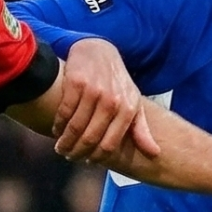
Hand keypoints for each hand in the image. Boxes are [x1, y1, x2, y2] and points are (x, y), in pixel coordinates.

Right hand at [49, 38, 159, 167]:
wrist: (99, 51)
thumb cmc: (117, 82)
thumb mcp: (133, 103)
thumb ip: (141, 130)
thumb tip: (154, 154)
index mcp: (128, 110)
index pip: (109, 145)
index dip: (95, 157)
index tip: (87, 160)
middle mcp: (112, 101)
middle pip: (90, 139)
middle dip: (76, 152)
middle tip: (69, 155)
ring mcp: (94, 91)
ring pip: (75, 128)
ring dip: (65, 142)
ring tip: (61, 147)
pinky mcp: (76, 83)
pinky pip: (64, 112)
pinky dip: (58, 125)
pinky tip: (57, 129)